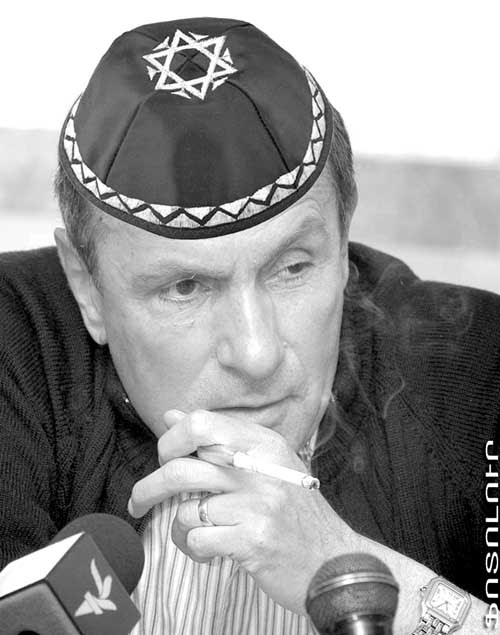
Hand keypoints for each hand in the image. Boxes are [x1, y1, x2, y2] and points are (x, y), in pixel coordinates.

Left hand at [128, 409, 353, 613]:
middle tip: (140, 501)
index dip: (170, 441)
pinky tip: (211, 553)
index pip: (200, 423)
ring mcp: (258, 504)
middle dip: (148, 488)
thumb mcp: (265, 465)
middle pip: (181, 468)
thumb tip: (173, 416)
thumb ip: (219, 439)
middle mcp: (260, 467)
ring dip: (179, 529)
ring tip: (196, 535)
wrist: (333, 562)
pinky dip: (194, 550)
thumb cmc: (294, 512)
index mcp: (263, 443)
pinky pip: (198, 541)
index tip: (164, 459)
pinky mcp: (252, 539)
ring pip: (186, 510)